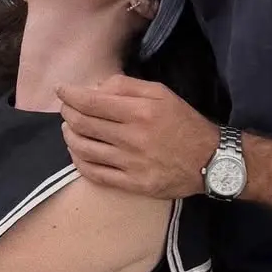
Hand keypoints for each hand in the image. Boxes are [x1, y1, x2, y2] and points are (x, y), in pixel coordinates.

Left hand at [58, 75, 219, 197]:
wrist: (210, 160)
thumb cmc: (183, 122)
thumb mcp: (161, 93)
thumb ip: (126, 86)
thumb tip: (95, 87)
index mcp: (140, 112)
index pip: (91, 102)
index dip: (70, 95)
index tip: (61, 90)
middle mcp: (133, 138)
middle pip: (83, 125)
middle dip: (67, 113)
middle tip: (65, 108)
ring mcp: (131, 164)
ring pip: (84, 150)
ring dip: (69, 136)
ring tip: (68, 128)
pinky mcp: (133, 184)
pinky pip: (95, 174)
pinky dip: (79, 161)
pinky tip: (77, 152)